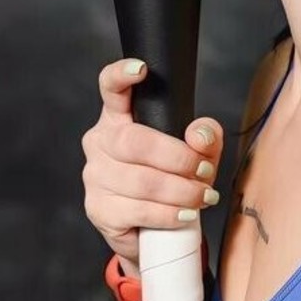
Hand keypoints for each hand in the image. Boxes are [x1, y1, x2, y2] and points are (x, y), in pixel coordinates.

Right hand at [81, 58, 225, 263]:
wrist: (154, 232)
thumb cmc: (173, 181)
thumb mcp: (197, 154)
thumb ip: (205, 138)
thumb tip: (199, 136)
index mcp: (119, 119)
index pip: (111, 89)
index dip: (120, 76)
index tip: (140, 69)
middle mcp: (100, 143)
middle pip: (135, 141)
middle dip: (178, 158)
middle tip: (203, 172)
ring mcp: (95, 176)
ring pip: (140, 180)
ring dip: (180, 191)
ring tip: (202, 197)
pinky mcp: (98, 209)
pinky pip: (136, 209)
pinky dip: (168, 214)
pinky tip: (184, 215)